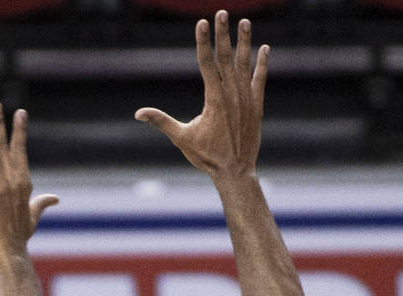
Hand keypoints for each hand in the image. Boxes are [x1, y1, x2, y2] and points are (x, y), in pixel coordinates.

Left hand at [0, 100, 58, 263]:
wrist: (9, 252)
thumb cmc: (19, 237)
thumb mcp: (33, 217)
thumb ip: (42, 204)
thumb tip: (55, 198)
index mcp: (24, 182)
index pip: (20, 150)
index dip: (19, 131)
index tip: (19, 113)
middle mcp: (13, 180)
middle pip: (4, 144)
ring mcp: (0, 185)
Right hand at [135, 12, 267, 180]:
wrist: (236, 172)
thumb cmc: (206, 157)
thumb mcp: (182, 138)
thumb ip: (161, 121)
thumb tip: (138, 114)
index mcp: (214, 99)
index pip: (207, 63)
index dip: (203, 42)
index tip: (202, 23)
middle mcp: (232, 95)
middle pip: (226, 57)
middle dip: (223, 33)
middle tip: (222, 12)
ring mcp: (247, 99)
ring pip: (245, 64)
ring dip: (245, 42)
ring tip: (244, 22)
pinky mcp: (257, 106)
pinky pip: (260, 79)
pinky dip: (262, 64)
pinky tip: (264, 49)